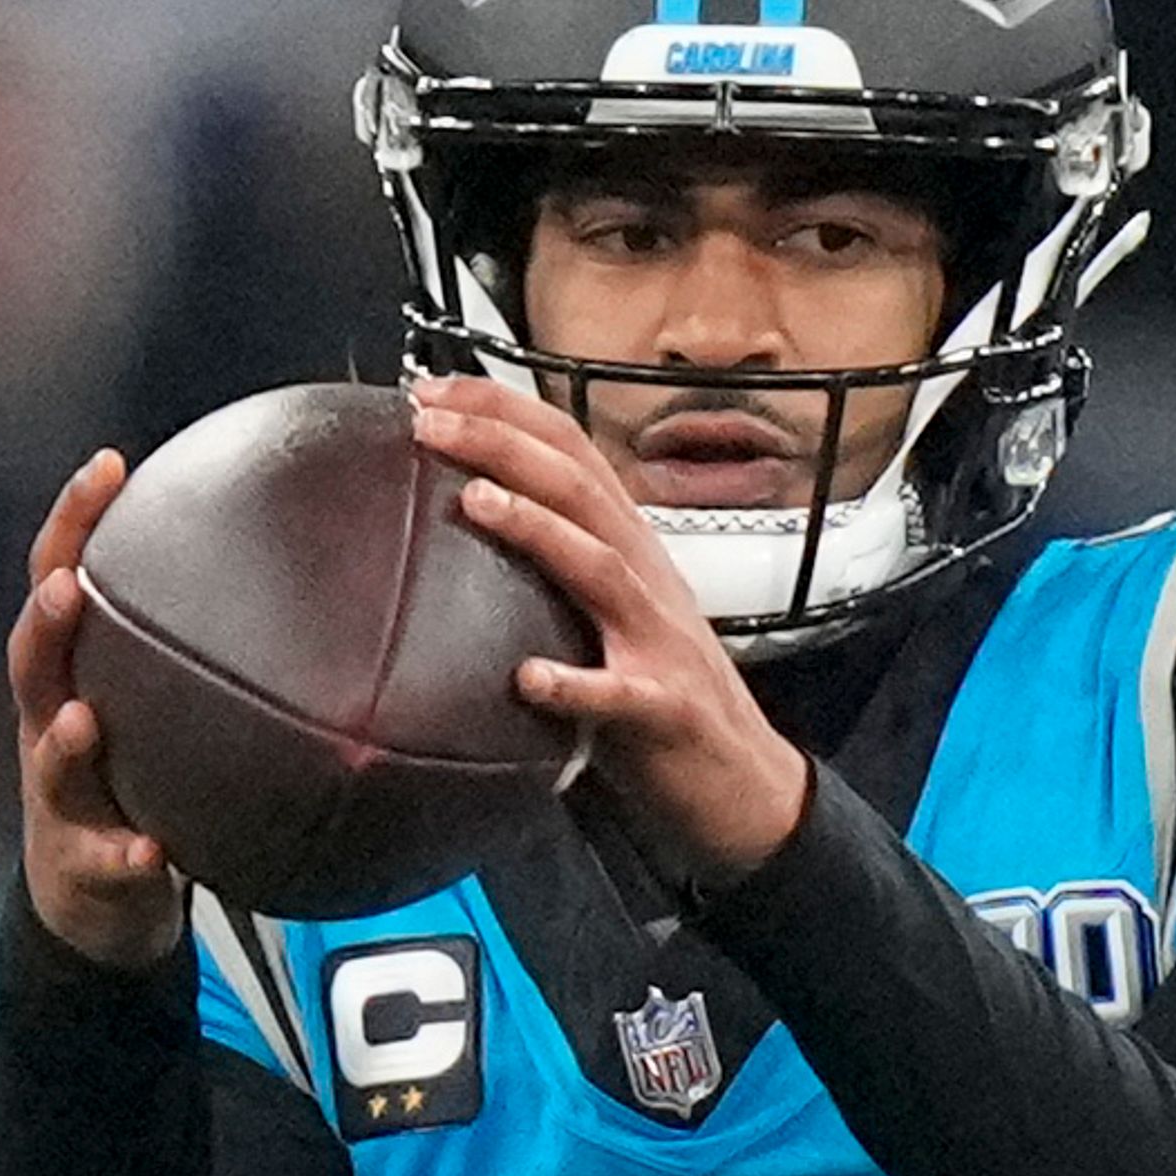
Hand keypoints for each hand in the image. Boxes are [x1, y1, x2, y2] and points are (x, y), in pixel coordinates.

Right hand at [7, 455, 184, 972]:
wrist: (94, 898)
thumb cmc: (139, 782)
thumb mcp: (165, 710)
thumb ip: (206, 650)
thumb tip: (321, 575)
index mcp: (75, 674)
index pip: (61, 579)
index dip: (75, 524)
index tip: (109, 466)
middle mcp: (51, 724)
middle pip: (31, 660)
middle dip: (45, 621)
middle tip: (68, 587)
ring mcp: (59, 796)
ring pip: (51, 760)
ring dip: (66, 740)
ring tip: (85, 722)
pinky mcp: (82, 864)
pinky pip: (102, 860)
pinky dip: (125, 855)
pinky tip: (151, 852)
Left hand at [412, 381, 812, 887]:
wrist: (746, 786)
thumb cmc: (662, 701)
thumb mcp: (612, 616)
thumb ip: (560, 570)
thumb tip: (475, 526)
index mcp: (630, 549)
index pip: (569, 451)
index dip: (504, 410)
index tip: (431, 389)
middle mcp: (647, 578)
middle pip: (578, 486)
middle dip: (504, 442)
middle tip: (430, 419)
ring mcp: (659, 642)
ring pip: (600, 565)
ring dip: (537, 529)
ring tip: (474, 500)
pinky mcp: (664, 712)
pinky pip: (619, 695)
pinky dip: (575, 685)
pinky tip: (528, 678)